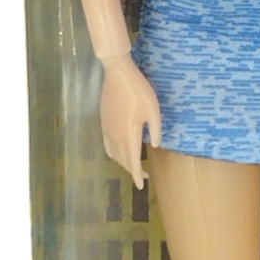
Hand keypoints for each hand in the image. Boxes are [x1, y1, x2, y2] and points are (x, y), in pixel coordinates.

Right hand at [100, 54, 161, 184]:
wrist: (118, 74)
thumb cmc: (139, 90)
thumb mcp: (153, 110)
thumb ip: (156, 130)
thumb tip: (155, 146)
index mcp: (129, 134)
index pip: (132, 162)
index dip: (137, 175)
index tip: (141, 185)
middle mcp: (116, 135)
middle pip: (122, 160)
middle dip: (132, 170)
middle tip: (144, 176)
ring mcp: (107, 129)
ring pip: (113, 154)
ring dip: (123, 162)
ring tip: (133, 165)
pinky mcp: (104, 122)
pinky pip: (107, 144)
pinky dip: (113, 153)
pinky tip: (120, 151)